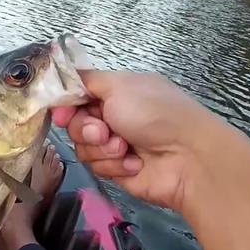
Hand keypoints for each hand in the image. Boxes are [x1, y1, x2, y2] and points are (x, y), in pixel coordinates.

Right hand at [52, 71, 249, 211]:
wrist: (186, 157)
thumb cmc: (154, 113)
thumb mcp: (119, 84)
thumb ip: (86, 80)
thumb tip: (63, 79)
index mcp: (116, 92)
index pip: (77, 96)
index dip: (65, 106)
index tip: (62, 114)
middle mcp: (113, 116)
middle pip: (74, 124)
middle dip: (86, 129)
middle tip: (104, 131)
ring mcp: (114, 144)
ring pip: (82, 147)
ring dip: (102, 148)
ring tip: (125, 148)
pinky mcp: (116, 170)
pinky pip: (96, 167)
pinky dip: (113, 165)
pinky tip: (134, 163)